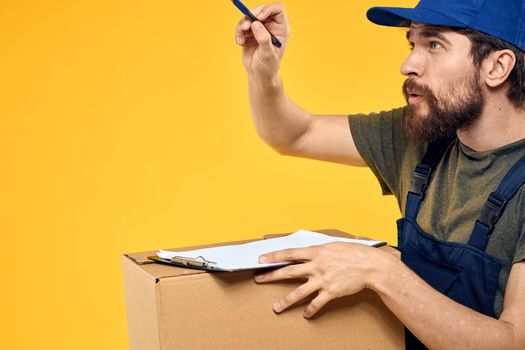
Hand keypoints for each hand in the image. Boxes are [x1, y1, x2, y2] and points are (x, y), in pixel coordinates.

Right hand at [234, 3, 289, 78]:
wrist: (259, 75)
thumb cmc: (268, 66)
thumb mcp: (268, 54)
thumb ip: (263, 38)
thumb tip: (255, 23)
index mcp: (280, 28)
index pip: (277, 9)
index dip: (267, 9)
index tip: (259, 17)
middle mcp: (270, 26)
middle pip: (260, 10)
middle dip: (251, 16)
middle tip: (245, 26)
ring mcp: (259, 29)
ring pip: (248, 18)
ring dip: (242, 26)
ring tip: (241, 38)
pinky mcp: (249, 34)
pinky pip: (241, 26)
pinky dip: (239, 33)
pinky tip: (240, 43)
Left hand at [255, 242, 386, 317]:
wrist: (370, 266)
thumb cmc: (354, 253)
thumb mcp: (333, 245)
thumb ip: (318, 249)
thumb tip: (306, 250)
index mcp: (316, 252)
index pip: (289, 253)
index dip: (274, 256)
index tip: (261, 259)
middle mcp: (317, 266)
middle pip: (288, 272)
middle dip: (271, 276)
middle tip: (259, 279)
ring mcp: (323, 280)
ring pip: (299, 292)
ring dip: (285, 301)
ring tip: (276, 307)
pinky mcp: (331, 292)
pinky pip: (316, 303)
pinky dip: (310, 310)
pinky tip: (305, 315)